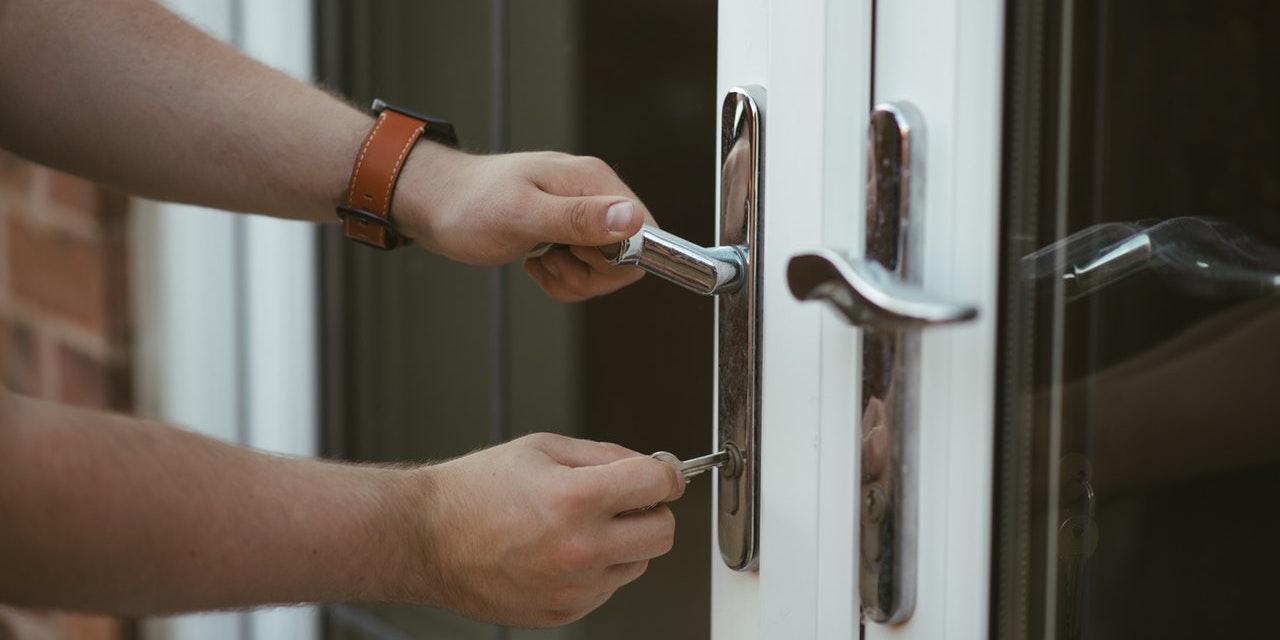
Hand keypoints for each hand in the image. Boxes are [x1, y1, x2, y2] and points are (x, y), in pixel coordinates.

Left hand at [397, 145, 653, 300]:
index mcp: (593, 181)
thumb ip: (578, 218)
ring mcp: (581, 213)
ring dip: (573, 279)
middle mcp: (594, 194)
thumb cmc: (469, 206)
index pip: (645, 232)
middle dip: (591, 275)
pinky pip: (585, 270)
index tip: (576, 256)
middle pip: (628, 255)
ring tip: (539, 260)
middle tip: (551, 260)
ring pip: (606, 269)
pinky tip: (536, 263)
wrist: (434, 203)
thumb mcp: (522, 216)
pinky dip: (562, 279)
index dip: (617, 259)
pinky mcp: (567, 231)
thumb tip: (632, 219)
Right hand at [404, 433, 684, 626]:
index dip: (664, 473)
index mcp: (576, 498)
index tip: (660, 474)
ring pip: (639, 564)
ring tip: (580, 526)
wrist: (426, 538)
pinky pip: (608, 588)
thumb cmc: (475, 490)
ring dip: (624, 543)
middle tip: (626, 500)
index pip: (658, 484)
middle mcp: (580, 549)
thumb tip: (651, 467)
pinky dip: (598, 569)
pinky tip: (562, 551)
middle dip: (651, 511)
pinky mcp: (563, 612)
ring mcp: (573, 588)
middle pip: (664, 533)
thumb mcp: (543, 448)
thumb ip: (605, 455)